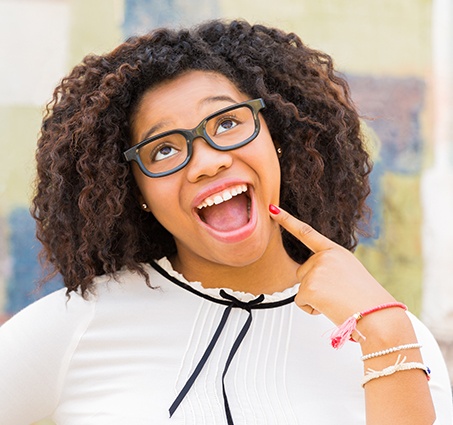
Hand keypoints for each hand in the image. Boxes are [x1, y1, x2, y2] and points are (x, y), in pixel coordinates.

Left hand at [269, 205, 395, 325]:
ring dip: (315, 298)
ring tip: (337, 300)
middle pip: (303, 272)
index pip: (306, 232)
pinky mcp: (309, 288)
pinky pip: (300, 302)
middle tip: (338, 293)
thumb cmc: (367, 299)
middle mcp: (323, 257)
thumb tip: (313, 278)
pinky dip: (312, 309)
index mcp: (335, 251)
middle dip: (315, 286)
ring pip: (302, 288)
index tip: (272, 209)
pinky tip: (330, 307)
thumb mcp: (349, 273)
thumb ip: (329, 267)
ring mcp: (315, 270)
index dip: (287, 220)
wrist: (378, 316)